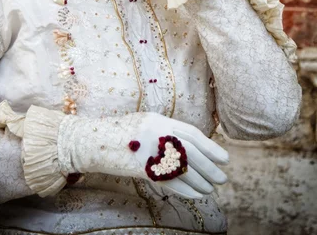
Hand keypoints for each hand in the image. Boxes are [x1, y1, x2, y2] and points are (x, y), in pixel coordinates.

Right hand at [58, 111, 227, 199]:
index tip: (224, 158)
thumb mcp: (144, 124)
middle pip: (190, 153)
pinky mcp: (141, 169)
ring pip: (183, 169)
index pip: (191, 134)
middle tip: (222, 177)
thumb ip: (165, 132)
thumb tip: (191, 146)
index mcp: (159, 121)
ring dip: (201, 181)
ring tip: (212, 187)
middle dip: (210, 167)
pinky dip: (186, 190)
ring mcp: (148, 152)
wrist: (93, 140)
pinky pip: (170, 182)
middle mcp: (156, 135)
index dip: (210, 147)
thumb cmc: (121, 132)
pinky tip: (197, 194)